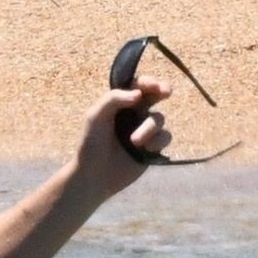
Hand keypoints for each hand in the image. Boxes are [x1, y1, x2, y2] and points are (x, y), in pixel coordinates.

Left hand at [75, 78, 173, 198]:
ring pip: (159, 119)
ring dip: (149, 128)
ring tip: (134, 142)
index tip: (153, 86)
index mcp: (120, 102)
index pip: (137, 85)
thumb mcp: (95, 116)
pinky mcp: (153, 147)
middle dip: (163, 89)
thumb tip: (138, 94)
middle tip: (166, 91)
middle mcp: (135, 113)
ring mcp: (145, 129)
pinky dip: (157, 141)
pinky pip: (165, 137)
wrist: (94, 175)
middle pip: (155, 94)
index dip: (147, 82)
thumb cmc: (90, 144)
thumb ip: (114, 99)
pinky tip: (146, 149)